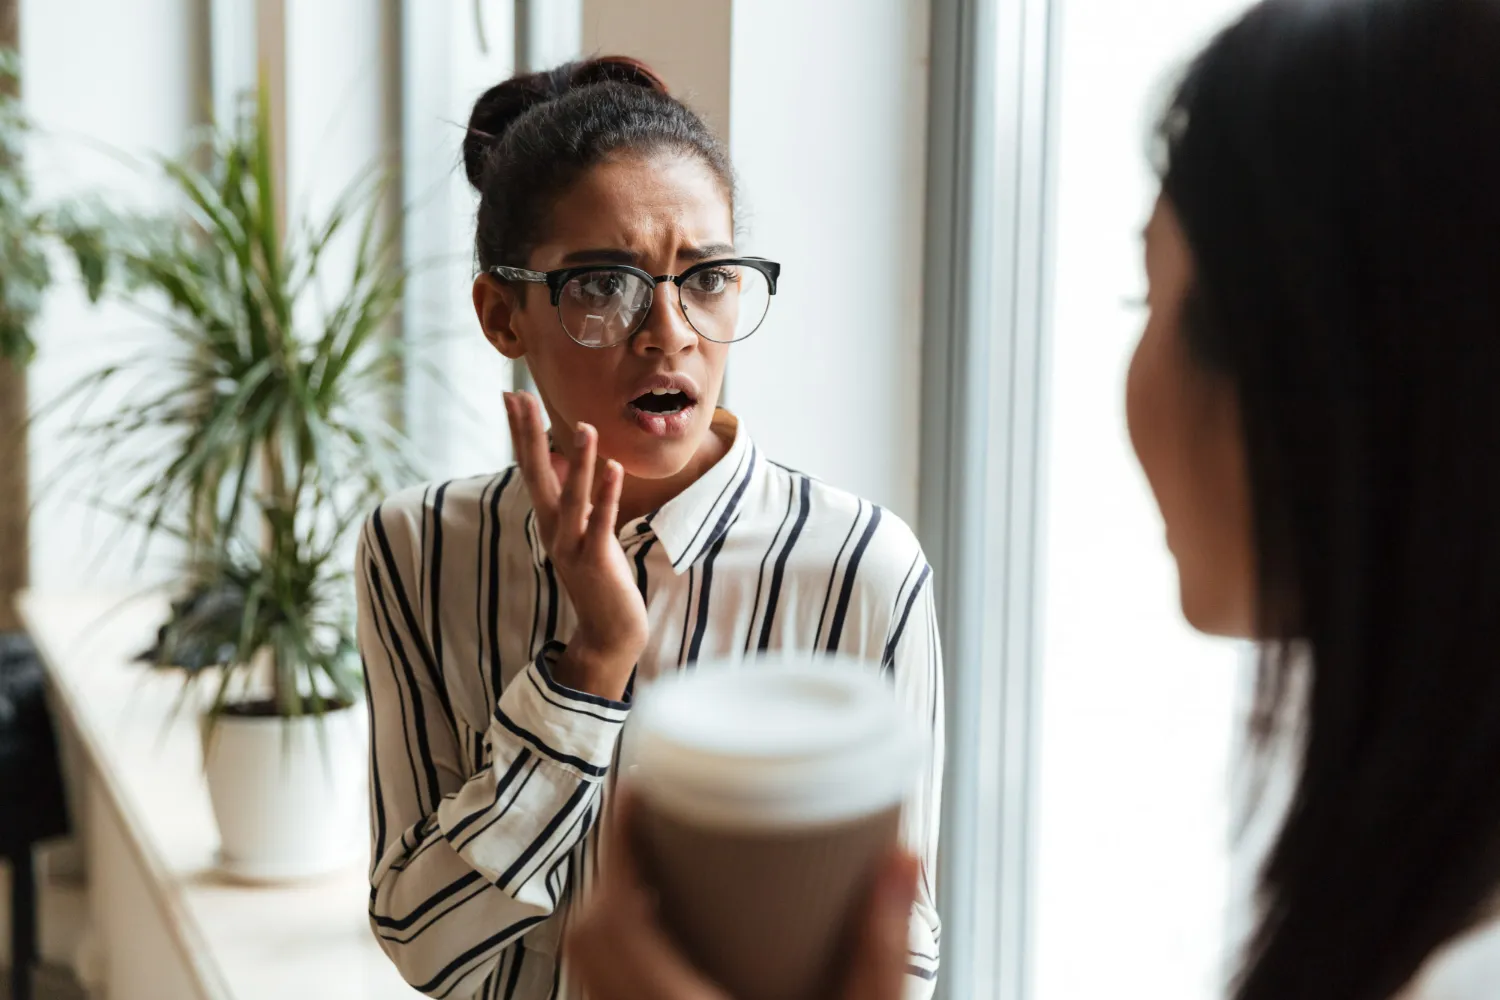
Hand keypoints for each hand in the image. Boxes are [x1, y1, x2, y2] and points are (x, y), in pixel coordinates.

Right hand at [505, 392, 647, 699]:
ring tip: (584, 425)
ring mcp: (572, 545)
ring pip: (572, 497)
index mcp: (550, 519)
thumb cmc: (599, 577)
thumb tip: (566, 465)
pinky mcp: (596, 560)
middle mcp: (553, 529)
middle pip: (536, 474)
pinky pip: (601, 521)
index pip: (531, 466)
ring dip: (578, 461)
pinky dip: (607, 495)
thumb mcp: (582, 532)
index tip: (511, 395)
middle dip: (529, 435)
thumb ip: (574, 500)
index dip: (521, 432)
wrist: (609, 632)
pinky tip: (614, 467)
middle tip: (519, 397)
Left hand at [566, 788, 918, 999]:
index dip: (614, 850)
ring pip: (590, 975)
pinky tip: (660, 947)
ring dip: (611, 918)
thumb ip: (883, 952)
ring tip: (656, 875)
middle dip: (611, 874)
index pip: (613, 922)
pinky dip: (617, 962)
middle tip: (654, 826)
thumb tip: (904, 856)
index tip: (637, 793)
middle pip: (589, 941)